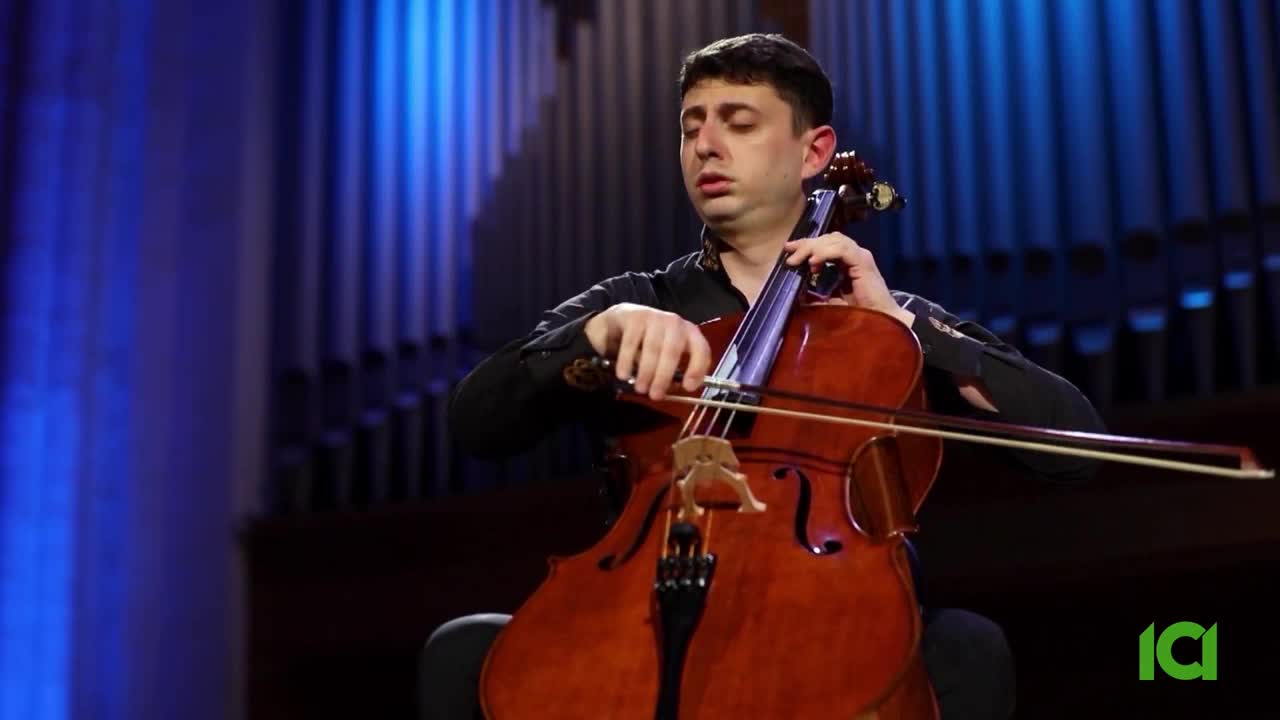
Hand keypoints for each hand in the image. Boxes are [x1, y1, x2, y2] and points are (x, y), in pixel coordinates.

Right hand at [583, 303, 711, 399]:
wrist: (621, 320)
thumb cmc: (646, 342)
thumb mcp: (662, 357)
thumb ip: (669, 373)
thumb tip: (668, 390)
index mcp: (688, 333)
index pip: (700, 349)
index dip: (697, 368)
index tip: (688, 387)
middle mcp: (674, 323)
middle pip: (673, 351)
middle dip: (664, 376)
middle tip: (655, 394)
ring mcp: (654, 317)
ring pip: (652, 348)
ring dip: (646, 372)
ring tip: (640, 388)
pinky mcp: (634, 316)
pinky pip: (631, 343)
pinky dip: (627, 361)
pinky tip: (623, 374)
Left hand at [783, 232, 914, 326]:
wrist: (883, 323)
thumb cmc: (860, 316)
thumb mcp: (830, 304)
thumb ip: (815, 297)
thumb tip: (795, 292)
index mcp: (847, 263)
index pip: (825, 245)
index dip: (807, 245)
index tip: (788, 251)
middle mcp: (854, 256)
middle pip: (828, 238)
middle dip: (807, 243)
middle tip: (789, 252)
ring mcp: (860, 257)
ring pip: (834, 240)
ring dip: (813, 247)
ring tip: (799, 260)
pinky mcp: (864, 262)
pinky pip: (843, 250)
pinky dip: (826, 253)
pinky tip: (814, 262)